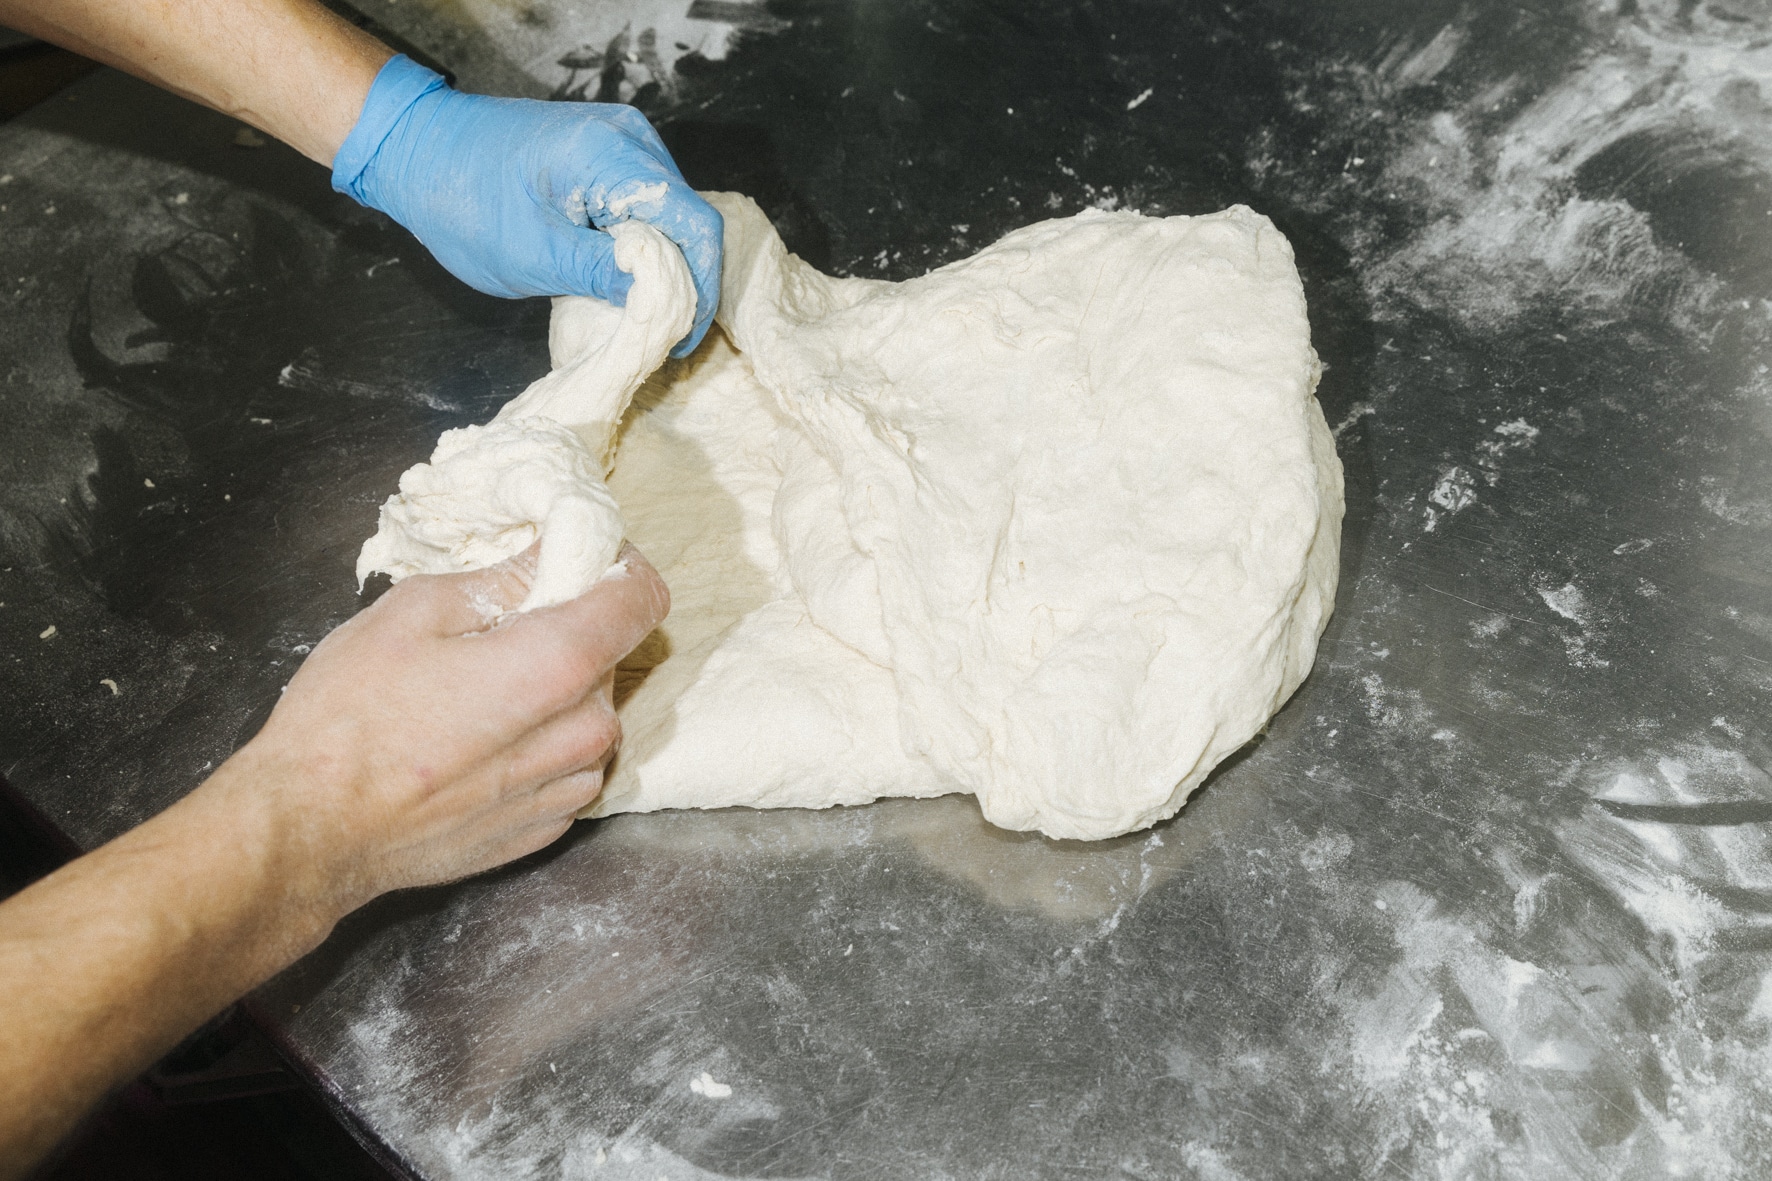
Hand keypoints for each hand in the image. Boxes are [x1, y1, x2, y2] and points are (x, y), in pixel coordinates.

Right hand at [242, 542, 668, 913]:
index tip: (582, 563)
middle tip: (495, 635)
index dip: (617, 570)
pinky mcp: (544, 827)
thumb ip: (500, 581)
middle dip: (566, 635)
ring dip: (551, 698)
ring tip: (475, 699)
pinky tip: (475, 747)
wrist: (311, 832)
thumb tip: (549, 558)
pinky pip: (566, 768)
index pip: (642, 599)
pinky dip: (536, 749)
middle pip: (609, 657)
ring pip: (589, 717)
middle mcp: (580, 732)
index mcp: (555, 667)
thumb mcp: (412, 613)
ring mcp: (565, 788)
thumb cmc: (347, 721)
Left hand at [332, 55, 721, 356]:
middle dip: (684, 280)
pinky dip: (641, 245)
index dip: (700, 286)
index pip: (693, 223)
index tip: (682, 335)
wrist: (415, 149)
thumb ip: (606, 276)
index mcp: (612, 155)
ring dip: (663, 265)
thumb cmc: (461, 201)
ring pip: (668, 214)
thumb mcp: (535, 256)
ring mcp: (618, 139)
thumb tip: (663, 304)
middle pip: (687, 217)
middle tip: (664, 335)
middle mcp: (628, 137)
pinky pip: (642, 203)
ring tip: (645, 314)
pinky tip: (624, 280)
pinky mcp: (604, 151)